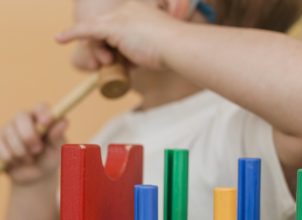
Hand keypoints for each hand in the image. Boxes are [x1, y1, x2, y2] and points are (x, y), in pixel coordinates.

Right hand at [0, 104, 67, 184]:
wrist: (35, 176)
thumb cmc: (49, 158)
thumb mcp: (56, 149)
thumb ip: (57, 136)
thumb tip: (63, 122)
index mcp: (42, 118)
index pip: (41, 107)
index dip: (43, 113)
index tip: (46, 123)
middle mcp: (24, 119)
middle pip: (21, 116)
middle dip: (29, 135)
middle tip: (37, 150)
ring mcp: (9, 128)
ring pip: (10, 133)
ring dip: (21, 151)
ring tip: (29, 159)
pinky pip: (0, 145)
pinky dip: (10, 157)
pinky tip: (16, 161)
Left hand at [57, 1, 180, 69]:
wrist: (178, 46)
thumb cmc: (174, 51)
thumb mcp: (158, 48)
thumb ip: (143, 52)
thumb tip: (131, 64)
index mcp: (140, 11)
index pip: (119, 24)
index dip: (118, 41)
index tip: (123, 55)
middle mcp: (127, 9)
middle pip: (107, 28)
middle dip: (106, 45)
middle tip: (114, 62)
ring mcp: (119, 17)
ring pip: (100, 34)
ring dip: (103, 51)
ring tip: (112, 63)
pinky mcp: (111, 27)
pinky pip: (86, 31)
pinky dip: (72, 34)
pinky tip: (59, 39)